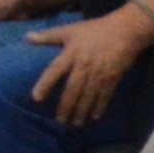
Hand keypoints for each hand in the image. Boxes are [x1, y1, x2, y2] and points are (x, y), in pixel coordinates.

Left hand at [33, 6, 151, 121]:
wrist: (126, 30)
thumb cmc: (95, 30)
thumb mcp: (70, 30)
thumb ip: (49, 36)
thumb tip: (27, 37)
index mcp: (72, 52)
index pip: (55, 69)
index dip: (45, 83)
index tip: (36, 98)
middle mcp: (85, 64)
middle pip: (73, 89)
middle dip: (66, 106)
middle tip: (60, 120)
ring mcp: (100, 72)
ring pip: (89, 95)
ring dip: (82, 110)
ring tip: (76, 123)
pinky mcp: (113, 77)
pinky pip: (105, 95)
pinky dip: (100, 107)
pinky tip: (94, 117)